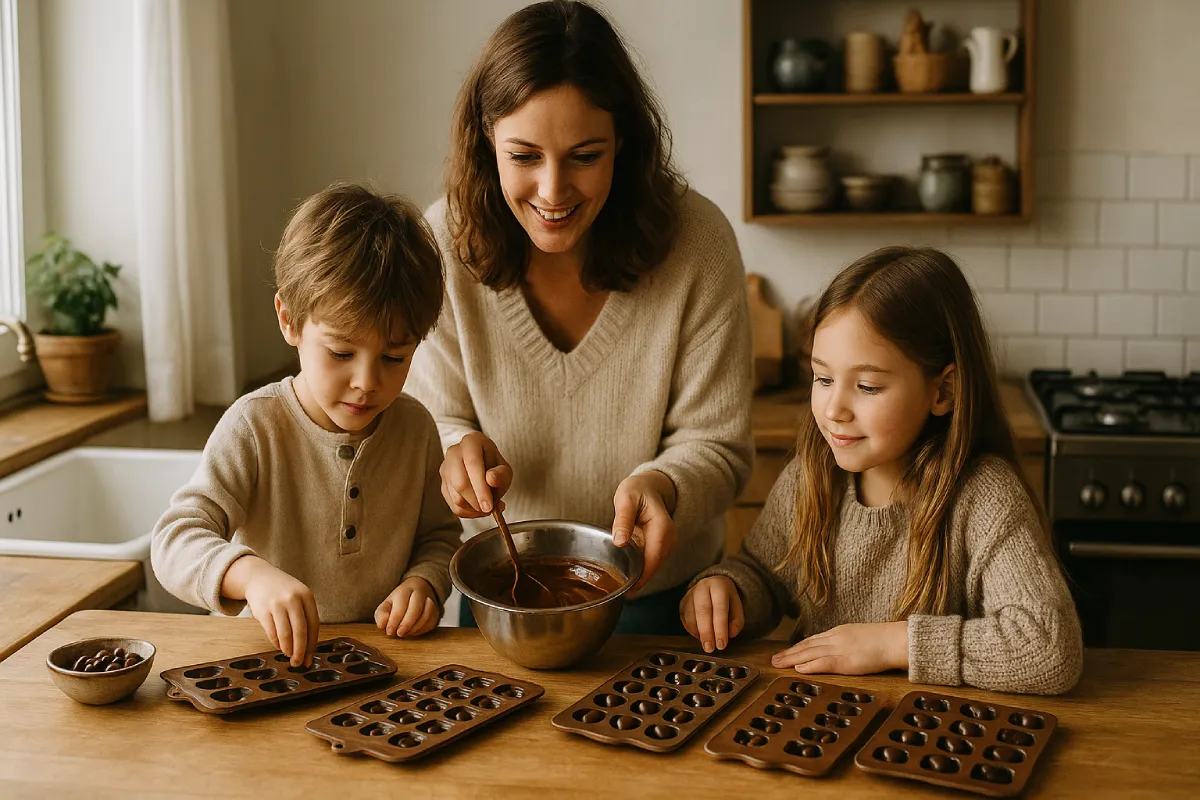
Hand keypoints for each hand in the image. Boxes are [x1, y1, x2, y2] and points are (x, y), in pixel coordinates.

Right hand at [224, 555, 318, 667]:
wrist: (259, 577)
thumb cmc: (282, 592)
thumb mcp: (298, 597)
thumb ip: (304, 617)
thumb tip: (308, 648)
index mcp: (307, 596)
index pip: (314, 625)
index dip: (312, 644)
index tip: (310, 658)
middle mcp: (293, 599)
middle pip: (301, 631)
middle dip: (301, 651)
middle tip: (299, 663)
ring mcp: (277, 604)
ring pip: (286, 634)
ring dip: (288, 649)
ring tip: (289, 656)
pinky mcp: (263, 610)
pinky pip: (272, 632)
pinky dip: (276, 643)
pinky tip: (279, 646)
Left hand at [375, 577, 439, 637]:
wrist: (418, 591)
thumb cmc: (400, 600)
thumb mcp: (387, 604)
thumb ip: (381, 614)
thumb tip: (382, 625)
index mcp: (405, 590)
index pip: (401, 605)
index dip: (395, 620)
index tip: (389, 631)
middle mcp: (420, 593)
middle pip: (416, 608)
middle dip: (406, 624)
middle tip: (399, 634)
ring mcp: (430, 602)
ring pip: (426, 616)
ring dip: (414, 628)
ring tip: (405, 633)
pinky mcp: (436, 612)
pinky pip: (431, 623)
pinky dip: (421, 630)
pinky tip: (412, 631)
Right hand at [440, 432, 512, 517]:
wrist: (484, 467)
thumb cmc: (495, 467)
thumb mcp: (504, 469)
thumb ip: (501, 474)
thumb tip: (491, 479)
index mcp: (471, 442)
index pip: (473, 464)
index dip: (481, 488)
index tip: (489, 506)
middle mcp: (454, 452)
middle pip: (460, 483)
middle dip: (476, 501)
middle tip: (489, 510)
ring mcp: (445, 468)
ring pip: (456, 496)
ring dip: (473, 508)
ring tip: (487, 508)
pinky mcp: (442, 483)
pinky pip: (452, 504)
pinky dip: (467, 512)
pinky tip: (478, 509)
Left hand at [612, 471, 677, 592]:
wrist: (650, 486)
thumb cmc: (637, 490)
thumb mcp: (626, 498)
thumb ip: (623, 519)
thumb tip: (619, 542)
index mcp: (662, 528)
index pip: (653, 558)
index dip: (642, 576)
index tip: (628, 590)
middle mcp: (669, 538)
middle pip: (654, 566)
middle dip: (639, 580)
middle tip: (621, 593)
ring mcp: (668, 543)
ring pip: (654, 566)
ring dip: (640, 576)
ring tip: (622, 588)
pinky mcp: (663, 546)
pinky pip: (652, 561)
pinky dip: (641, 569)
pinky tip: (628, 575)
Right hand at [680, 576, 743, 652]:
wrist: (714, 585)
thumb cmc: (727, 599)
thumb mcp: (737, 607)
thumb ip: (737, 621)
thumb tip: (730, 634)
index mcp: (719, 586)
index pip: (720, 609)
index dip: (720, 628)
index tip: (721, 644)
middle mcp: (703, 587)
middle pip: (702, 611)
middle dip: (706, 632)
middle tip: (709, 648)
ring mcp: (690, 593)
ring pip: (691, 614)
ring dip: (698, 632)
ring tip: (706, 644)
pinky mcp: (683, 601)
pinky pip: (684, 617)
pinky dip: (691, 629)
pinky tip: (699, 636)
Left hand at [771, 621, 908, 675]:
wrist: (897, 640)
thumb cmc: (885, 641)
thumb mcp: (862, 637)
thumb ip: (848, 643)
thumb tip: (842, 651)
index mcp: (840, 633)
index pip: (813, 640)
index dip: (798, 647)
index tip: (786, 652)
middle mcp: (836, 638)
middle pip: (807, 646)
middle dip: (789, 653)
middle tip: (773, 660)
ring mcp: (840, 648)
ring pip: (810, 653)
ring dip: (792, 659)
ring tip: (778, 664)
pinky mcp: (847, 660)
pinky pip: (824, 662)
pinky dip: (810, 666)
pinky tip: (798, 669)